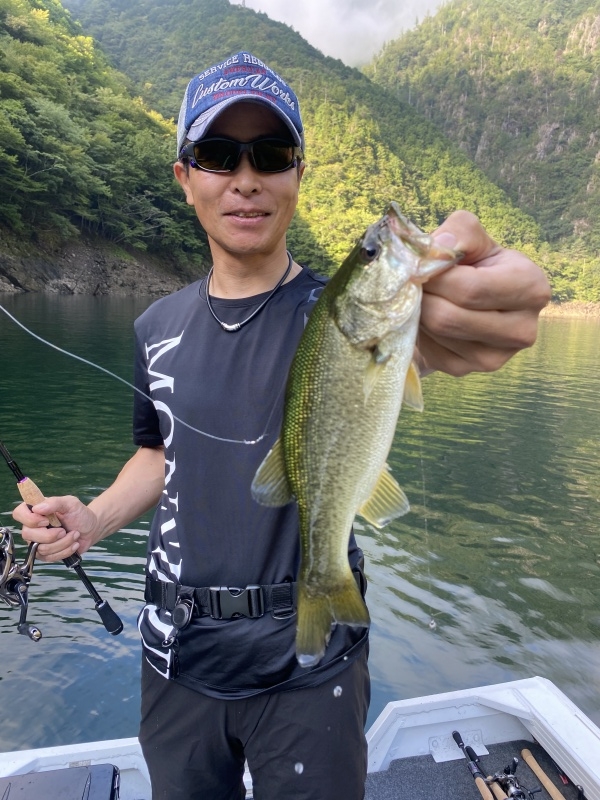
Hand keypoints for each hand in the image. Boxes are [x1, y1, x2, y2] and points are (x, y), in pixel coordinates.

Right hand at [12, 496, 98, 562]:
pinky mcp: (45, 554)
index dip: (30, 519)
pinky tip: (74, 544)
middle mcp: (32, 527)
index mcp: (35, 511)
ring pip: (41, 548)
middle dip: (50, 535)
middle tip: (64, 530)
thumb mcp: (70, 503)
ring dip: (62, 543)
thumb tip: (37, 508)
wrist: (90, 529)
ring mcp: (37, 541)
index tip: (46, 520)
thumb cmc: (79, 514)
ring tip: (74, 535)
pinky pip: (49, 557)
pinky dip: (65, 551)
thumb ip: (54, 503)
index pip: (19, 513)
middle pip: (27, 534)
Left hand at [417, 211, 550, 376]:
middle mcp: (521, 331)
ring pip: (435, 333)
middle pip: (447, 317)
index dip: (435, 275)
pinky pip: (429, 351)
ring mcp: (494, 358)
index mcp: (531, 289)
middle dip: (421, 295)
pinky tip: (428, 316)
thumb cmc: (477, 263)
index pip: (470, 288)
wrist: (475, 297)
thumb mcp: (474, 237)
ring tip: (425, 295)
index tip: (419, 264)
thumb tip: (438, 248)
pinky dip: (420, 330)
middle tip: (413, 280)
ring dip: (418, 311)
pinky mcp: (466, 370)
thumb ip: (459, 232)